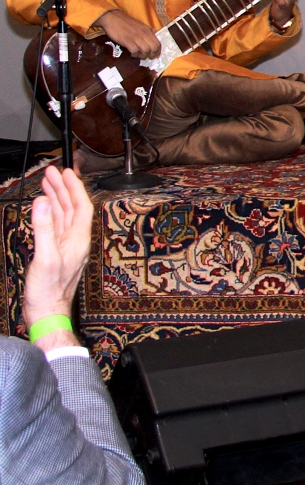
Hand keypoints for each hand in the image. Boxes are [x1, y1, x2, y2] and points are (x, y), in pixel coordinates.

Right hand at [24, 167, 92, 350]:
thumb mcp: (45, 257)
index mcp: (78, 239)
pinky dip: (50, 213)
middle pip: (73, 207)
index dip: (75, 188)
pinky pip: (55, 226)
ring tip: (47, 183)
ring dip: (56, 198)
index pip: (81, 206)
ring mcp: (66, 246)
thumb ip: (44, 228)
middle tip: (53, 172)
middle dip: (64, 188)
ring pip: (63, 215)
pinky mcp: (57, 252)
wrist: (47, 312)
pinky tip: (43, 207)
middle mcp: (75, 240)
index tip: (66, 172)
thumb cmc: (49, 291)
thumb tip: (43, 202)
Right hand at [93, 9, 160, 57]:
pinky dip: (134, 54)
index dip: (157, 51)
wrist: (112, 18)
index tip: (154, 55)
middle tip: (146, 56)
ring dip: (142, 56)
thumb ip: (147, 30)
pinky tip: (132, 53)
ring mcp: (136, 37)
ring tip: (138, 55)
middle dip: (151, 55)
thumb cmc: (126, 22)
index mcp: (147, 30)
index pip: (158, 43)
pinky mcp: (127, 40)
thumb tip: (154, 33)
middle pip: (153, 48)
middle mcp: (144, 34)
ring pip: (146, 51)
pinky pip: (135, 51)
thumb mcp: (140, 25)